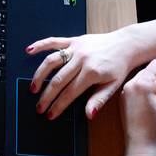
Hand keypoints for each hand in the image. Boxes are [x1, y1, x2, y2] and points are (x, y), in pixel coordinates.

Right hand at [26, 25, 154, 120]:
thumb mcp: (113, 86)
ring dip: (40, 75)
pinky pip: (54, 42)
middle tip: (38, 107)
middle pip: (58, 80)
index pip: (70, 93)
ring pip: (52, 61)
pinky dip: (41, 45)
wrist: (126, 45)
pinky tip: (29, 50)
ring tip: (33, 88)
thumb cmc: (119, 67)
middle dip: (47, 96)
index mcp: (91, 72)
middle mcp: (81, 59)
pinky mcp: (74, 40)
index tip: (50, 114)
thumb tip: (88, 115)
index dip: (58, 105)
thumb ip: (99, 100)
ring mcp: (76, 48)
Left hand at [120, 60, 155, 155]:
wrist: (142, 147)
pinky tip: (151, 105)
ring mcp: (124, 92)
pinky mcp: (123, 100)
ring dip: (152, 85)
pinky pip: (136, 88)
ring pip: (142, 78)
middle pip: (148, 70)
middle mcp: (130, 84)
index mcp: (141, 83)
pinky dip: (144, 91)